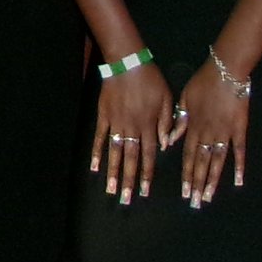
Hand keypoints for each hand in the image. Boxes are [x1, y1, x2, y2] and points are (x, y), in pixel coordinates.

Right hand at [90, 67, 169, 204]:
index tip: (145, 191)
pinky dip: (97, 152)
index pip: (148, 156)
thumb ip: (167, 123)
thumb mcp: (167, 99)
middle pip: (130, 159)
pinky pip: (100, 137)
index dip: (146, 174)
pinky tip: (94, 166)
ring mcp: (116, 123)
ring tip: (109, 189)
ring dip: (112, 172)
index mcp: (149, 125)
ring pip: (114, 152)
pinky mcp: (103, 116)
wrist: (127, 62)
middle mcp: (132, 129)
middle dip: (128, 180)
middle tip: (125, 199)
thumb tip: (163, 145)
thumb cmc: (151, 79)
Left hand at [174, 62, 249, 207]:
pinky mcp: (239, 130)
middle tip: (196, 202)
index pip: (188, 156)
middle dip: (198, 184)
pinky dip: (240, 166)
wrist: (224, 72)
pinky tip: (239, 181)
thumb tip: (170, 141)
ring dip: (213, 180)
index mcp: (193, 127)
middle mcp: (207, 134)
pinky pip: (239, 151)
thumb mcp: (184, 99)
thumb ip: (178, 121)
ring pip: (217, 162)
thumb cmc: (202, 83)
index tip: (184, 191)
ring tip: (210, 197)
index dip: (186, 174)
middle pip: (201, 163)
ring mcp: (224, 133)